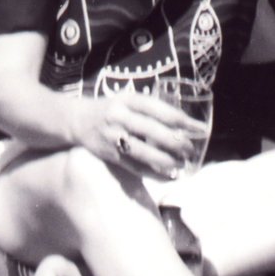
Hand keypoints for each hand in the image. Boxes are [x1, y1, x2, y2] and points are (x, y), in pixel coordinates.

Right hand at [71, 90, 206, 178]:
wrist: (77, 120)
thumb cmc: (109, 109)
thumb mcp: (126, 99)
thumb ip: (148, 107)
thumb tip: (183, 121)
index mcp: (127, 100)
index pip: (158, 109)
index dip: (180, 120)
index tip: (198, 128)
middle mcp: (119, 117)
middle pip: (152, 131)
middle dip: (175, 142)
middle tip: (190, 149)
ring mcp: (113, 137)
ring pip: (143, 152)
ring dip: (165, 160)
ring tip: (181, 164)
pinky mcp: (109, 155)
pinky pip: (135, 167)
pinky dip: (153, 173)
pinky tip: (167, 176)